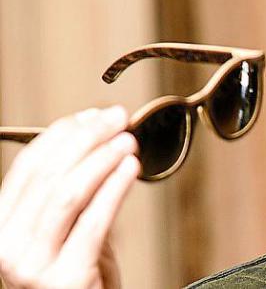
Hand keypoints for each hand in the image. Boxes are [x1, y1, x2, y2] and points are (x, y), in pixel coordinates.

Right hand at [0, 106, 139, 288]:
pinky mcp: (66, 278)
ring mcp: (33, 265)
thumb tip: (98, 128)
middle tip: (118, 119)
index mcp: (3, 225)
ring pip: (69, 193)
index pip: (29, 165)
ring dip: (103, 158)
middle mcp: (9, 246)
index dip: (63, 133)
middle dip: (88, 138)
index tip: (94, 114)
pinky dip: (115, 187)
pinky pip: (93, 221)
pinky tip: (131, 167)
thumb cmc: (78, 268)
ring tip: (128, 140)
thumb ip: (73, 185)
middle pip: (50, 174)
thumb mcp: (67, 223)